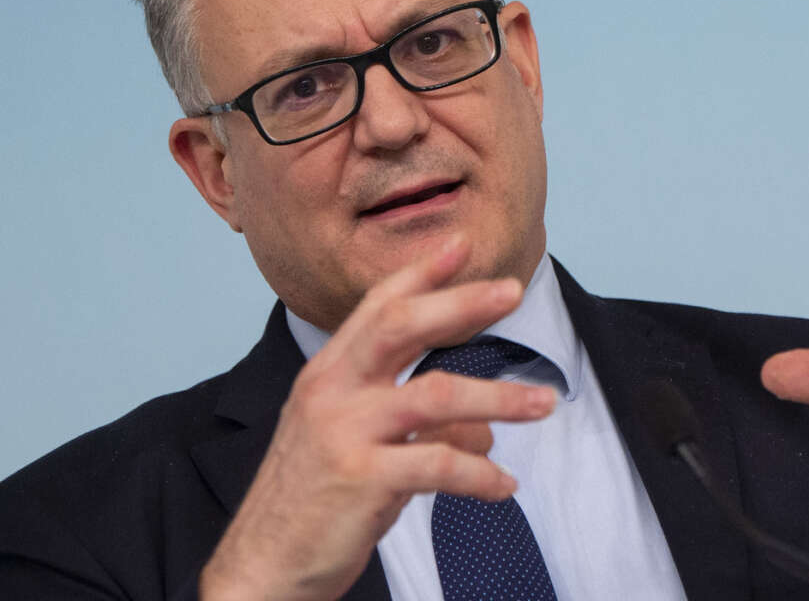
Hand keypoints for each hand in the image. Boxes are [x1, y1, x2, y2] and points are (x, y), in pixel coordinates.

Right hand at [200, 235, 555, 600]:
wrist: (262, 565)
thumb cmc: (314, 500)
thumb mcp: (358, 446)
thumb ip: (418, 426)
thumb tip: (484, 432)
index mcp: (327, 374)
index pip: (376, 308)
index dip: (420, 273)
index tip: (461, 244)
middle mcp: (331, 391)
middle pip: (401, 327)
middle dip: (461, 303)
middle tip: (512, 290)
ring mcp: (344, 432)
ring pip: (436, 395)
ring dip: (499, 397)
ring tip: (545, 403)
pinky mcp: (361, 479)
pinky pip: (439, 466)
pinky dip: (481, 476)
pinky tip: (504, 487)